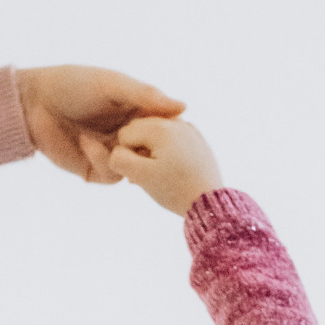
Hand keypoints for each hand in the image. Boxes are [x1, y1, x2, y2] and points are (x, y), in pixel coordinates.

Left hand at [17, 66, 186, 184]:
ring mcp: (111, 154)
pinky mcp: (92, 169)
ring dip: (124, 157)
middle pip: (152, 156)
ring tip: (105, 139)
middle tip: (148, 146)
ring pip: (134, 169)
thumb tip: (183, 107)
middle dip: (152, 154)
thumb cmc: (75, 84)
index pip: (164, 130)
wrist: (34, 101)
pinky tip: (84, 141)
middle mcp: (127, 136)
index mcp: (137, 113)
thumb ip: (146, 97)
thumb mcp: (114, 85)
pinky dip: (101, 160)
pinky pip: (109, 175)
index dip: (171, 134)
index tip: (175, 132)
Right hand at [109, 115, 223, 214]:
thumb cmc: (175, 190)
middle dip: (137, 150)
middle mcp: (175, 121)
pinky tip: (170, 170)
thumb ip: (119, 159)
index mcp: (159, 127)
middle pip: (140, 130)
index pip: (124, 133)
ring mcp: (188, 129)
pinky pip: (171, 139)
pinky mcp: (197, 139)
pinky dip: (165, 152)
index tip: (138, 172)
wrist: (209, 202)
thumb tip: (115, 150)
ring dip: (150, 151)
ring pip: (155, 134)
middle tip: (147, 175)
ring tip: (158, 174)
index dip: (125, 155)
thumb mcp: (141, 176)